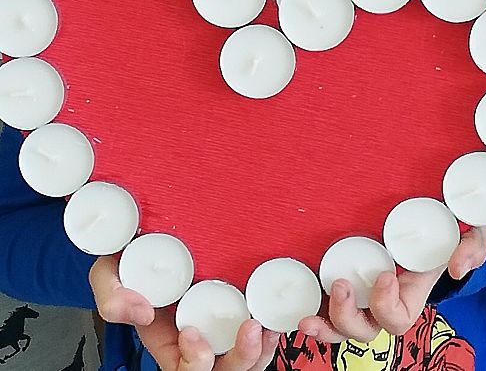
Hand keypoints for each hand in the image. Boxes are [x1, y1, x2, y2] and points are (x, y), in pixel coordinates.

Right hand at [90, 255, 279, 370]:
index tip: (190, 334)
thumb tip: (139, 312)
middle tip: (248, 330)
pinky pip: (261, 337)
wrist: (156, 229)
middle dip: (238, 359)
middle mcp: (197, 336)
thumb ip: (112, 293)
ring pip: (246, 359)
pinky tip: (274, 319)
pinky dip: (270, 333)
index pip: (182, 367)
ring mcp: (221, 325)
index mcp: (167, 338)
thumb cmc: (135, 254)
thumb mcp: (110, 270)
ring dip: (259, 349)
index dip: (192, 362)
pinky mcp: (241, 308)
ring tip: (264, 326)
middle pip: (221, 369)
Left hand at [297, 225, 485, 343]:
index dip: (387, 304)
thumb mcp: (472, 232)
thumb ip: (472, 246)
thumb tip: (459, 267)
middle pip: (365, 330)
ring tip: (309, 314)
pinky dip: (312, 310)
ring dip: (325, 325)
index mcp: (412, 290)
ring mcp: (363, 289)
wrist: (436, 208)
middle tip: (343, 284)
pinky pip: (326, 303)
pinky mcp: (346, 274)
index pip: (398, 317)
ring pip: (341, 326)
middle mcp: (385, 296)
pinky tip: (296, 307)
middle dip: (348, 318)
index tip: (385, 273)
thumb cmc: (452, 225)